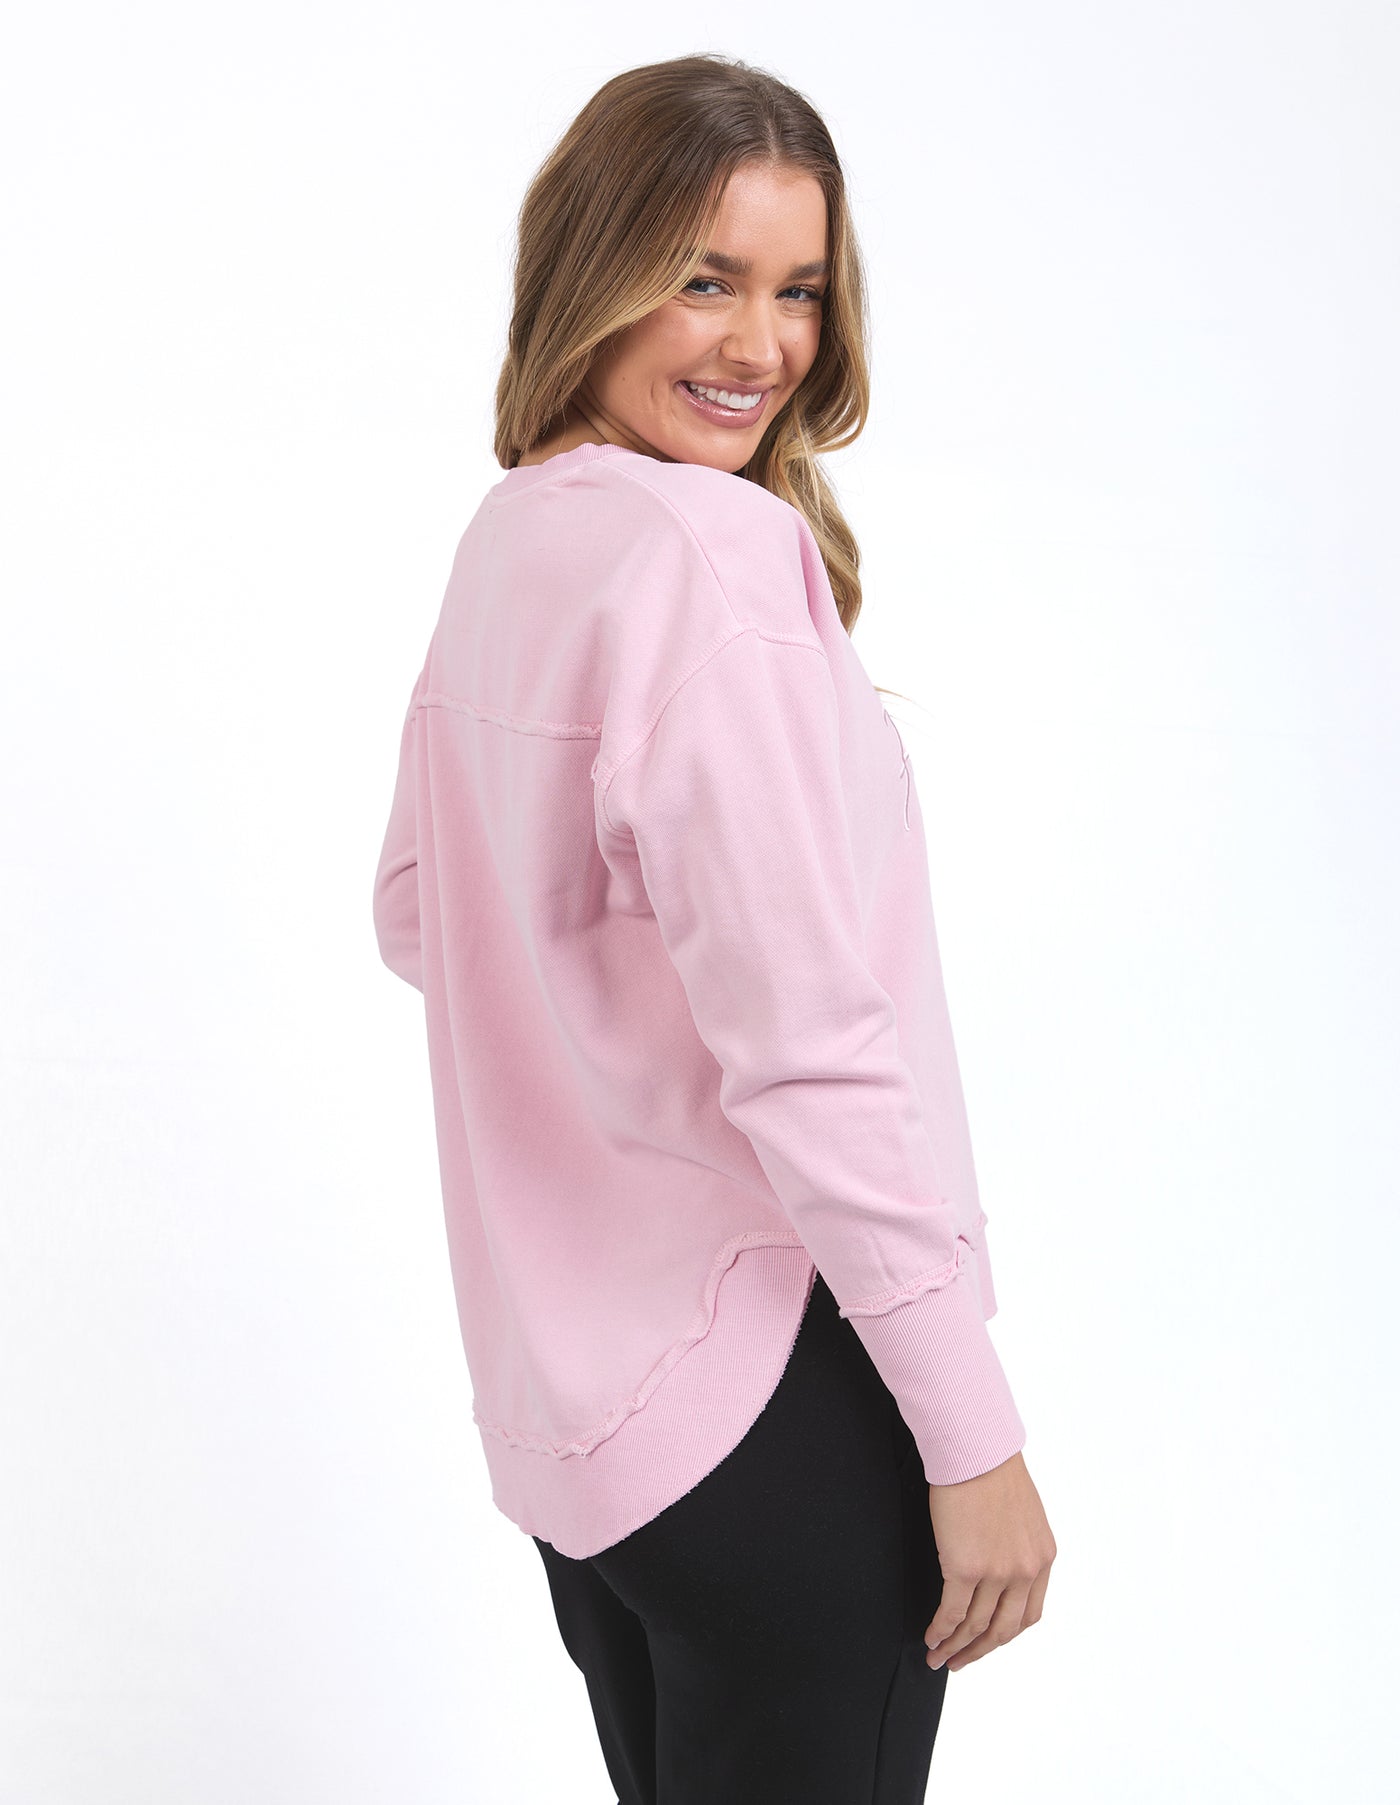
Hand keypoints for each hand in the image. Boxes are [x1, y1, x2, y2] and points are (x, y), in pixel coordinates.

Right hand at [923, 1450, 1054, 1671]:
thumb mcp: (1022, 1512)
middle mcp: (1025, 1571)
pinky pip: (951, 1612)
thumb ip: (1017, 1544)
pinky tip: (931, 1637)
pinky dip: (940, 1630)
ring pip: (976, 1627)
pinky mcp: (965, 1568)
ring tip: (939, 1657)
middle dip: (979, 1651)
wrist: (974, 1446)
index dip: (1004, 1634)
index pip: (1028, 1614)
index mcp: (1042, 1557)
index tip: (986, 1642)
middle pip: (1003, 1629)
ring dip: (956, 1647)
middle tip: (960, 1661)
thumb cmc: (990, 1465)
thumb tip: (998, 1561)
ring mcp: (996, 1573)